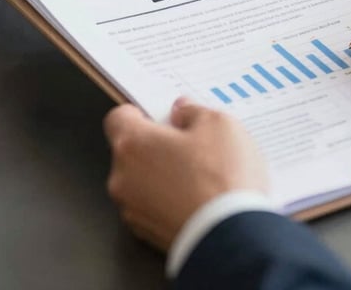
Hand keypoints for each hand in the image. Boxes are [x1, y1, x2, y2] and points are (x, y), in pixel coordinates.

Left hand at [104, 99, 268, 251]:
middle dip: (158, 146)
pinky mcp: (147, 236)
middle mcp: (123, 178)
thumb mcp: (218, 124)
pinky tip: (200, 198)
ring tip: (203, 175)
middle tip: (192, 145)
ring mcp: (133, 211)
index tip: (162, 116)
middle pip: (132, 151)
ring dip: (165, 175)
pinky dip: (171, 201)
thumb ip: (193, 111)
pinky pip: (154, 207)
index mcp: (133, 144)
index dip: (140, 113)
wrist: (233, 238)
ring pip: (143, 181)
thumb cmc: (221, 179)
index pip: (118, 118)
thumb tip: (182, 112)